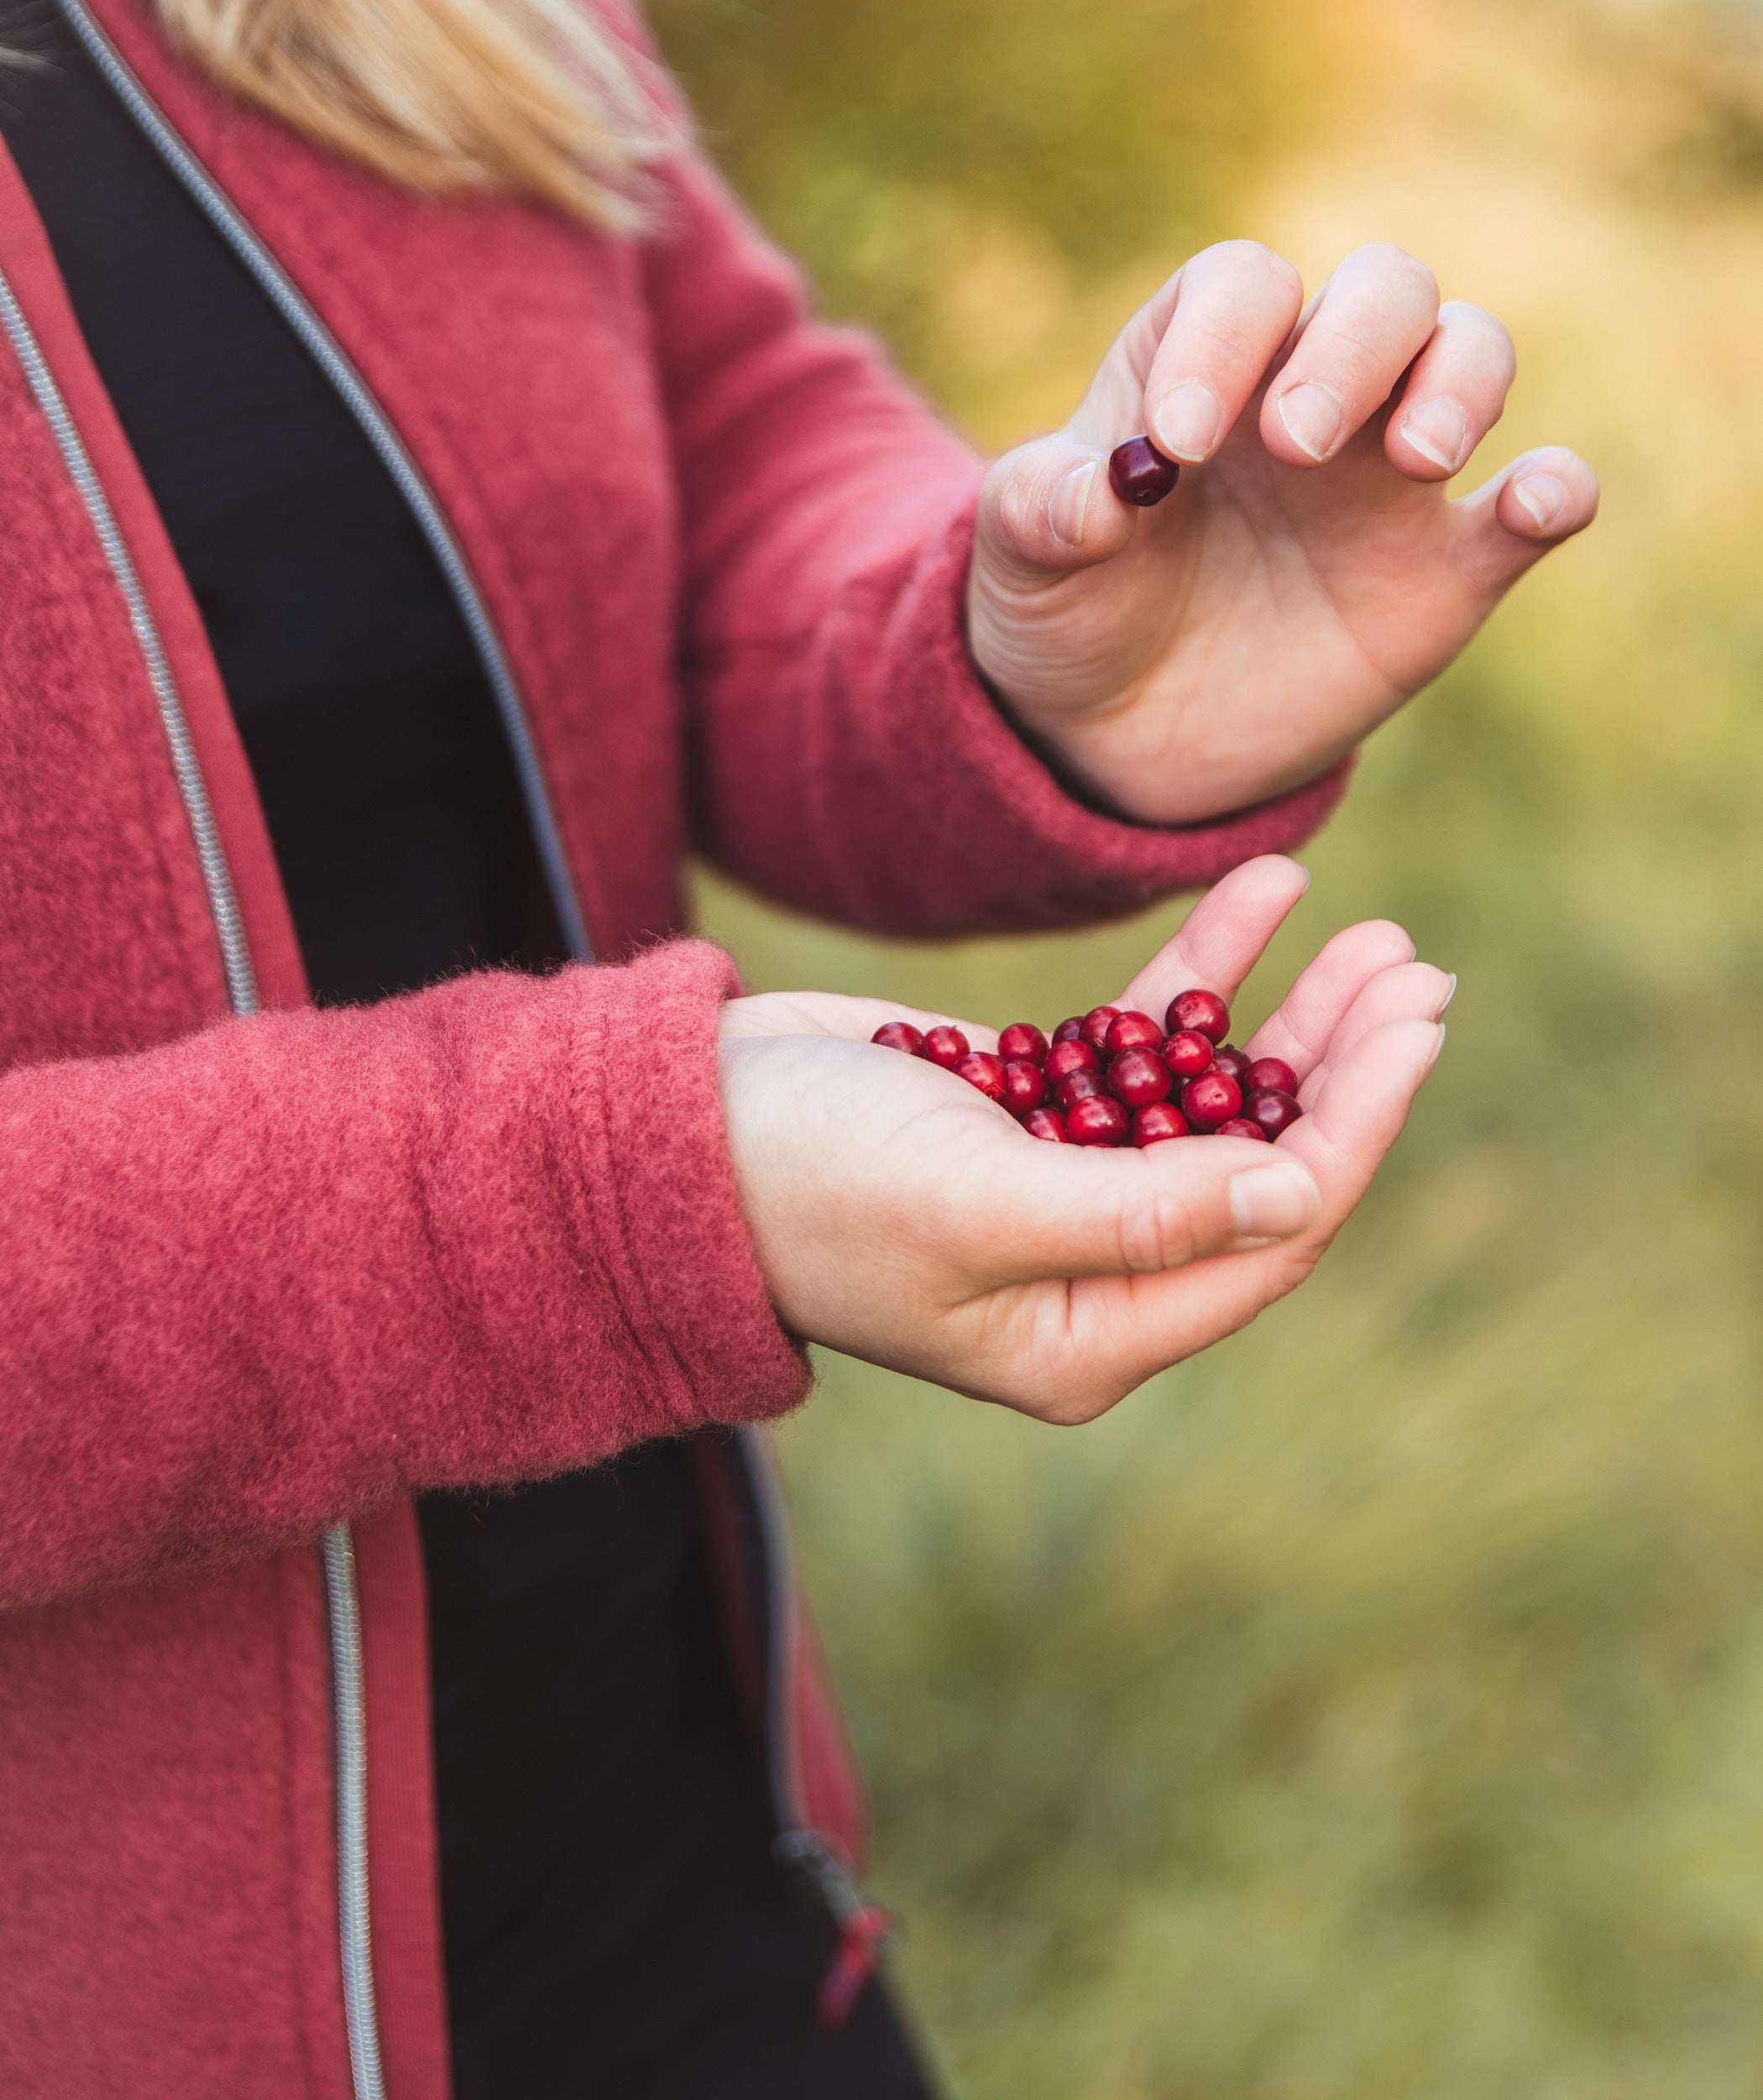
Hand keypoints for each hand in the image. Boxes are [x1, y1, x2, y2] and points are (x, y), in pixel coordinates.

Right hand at [717, 856, 1449, 1422]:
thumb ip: (1145, 1210)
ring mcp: (1064, 1182)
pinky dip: (1201, 975)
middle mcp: (1094, 1267)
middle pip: (1261, 1161)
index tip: (1417, 1029)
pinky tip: (1266, 894)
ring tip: (1372, 931)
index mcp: (1092, 1331)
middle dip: (1341, 1065)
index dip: (1354, 1130)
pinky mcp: (1029, 1105)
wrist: (673, 1126)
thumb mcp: (981, 1204)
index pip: (1269, 1234)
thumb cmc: (810, 1183)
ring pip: (1216, 1096)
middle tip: (1415, 969)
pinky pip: (1143, 1041)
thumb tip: (1305, 1196)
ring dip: (1290, 1016)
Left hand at [967, 241, 1599, 821]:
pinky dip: (1554, 488)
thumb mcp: (1021, 563)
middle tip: (1297, 444)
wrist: (1116, 735)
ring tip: (1415, 460)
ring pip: (1470, 354)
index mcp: (1199, 358)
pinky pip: (1535, 501)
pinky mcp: (1447, 570)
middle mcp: (1310, 389)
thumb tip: (1102, 495)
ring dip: (1461, 384)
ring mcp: (1388, 474)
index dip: (1219, 344)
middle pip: (1381, 290)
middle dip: (1353, 346)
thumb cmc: (1068, 610)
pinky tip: (1531, 504)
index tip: (1177, 447)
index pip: (1242, 288)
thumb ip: (1044, 511)